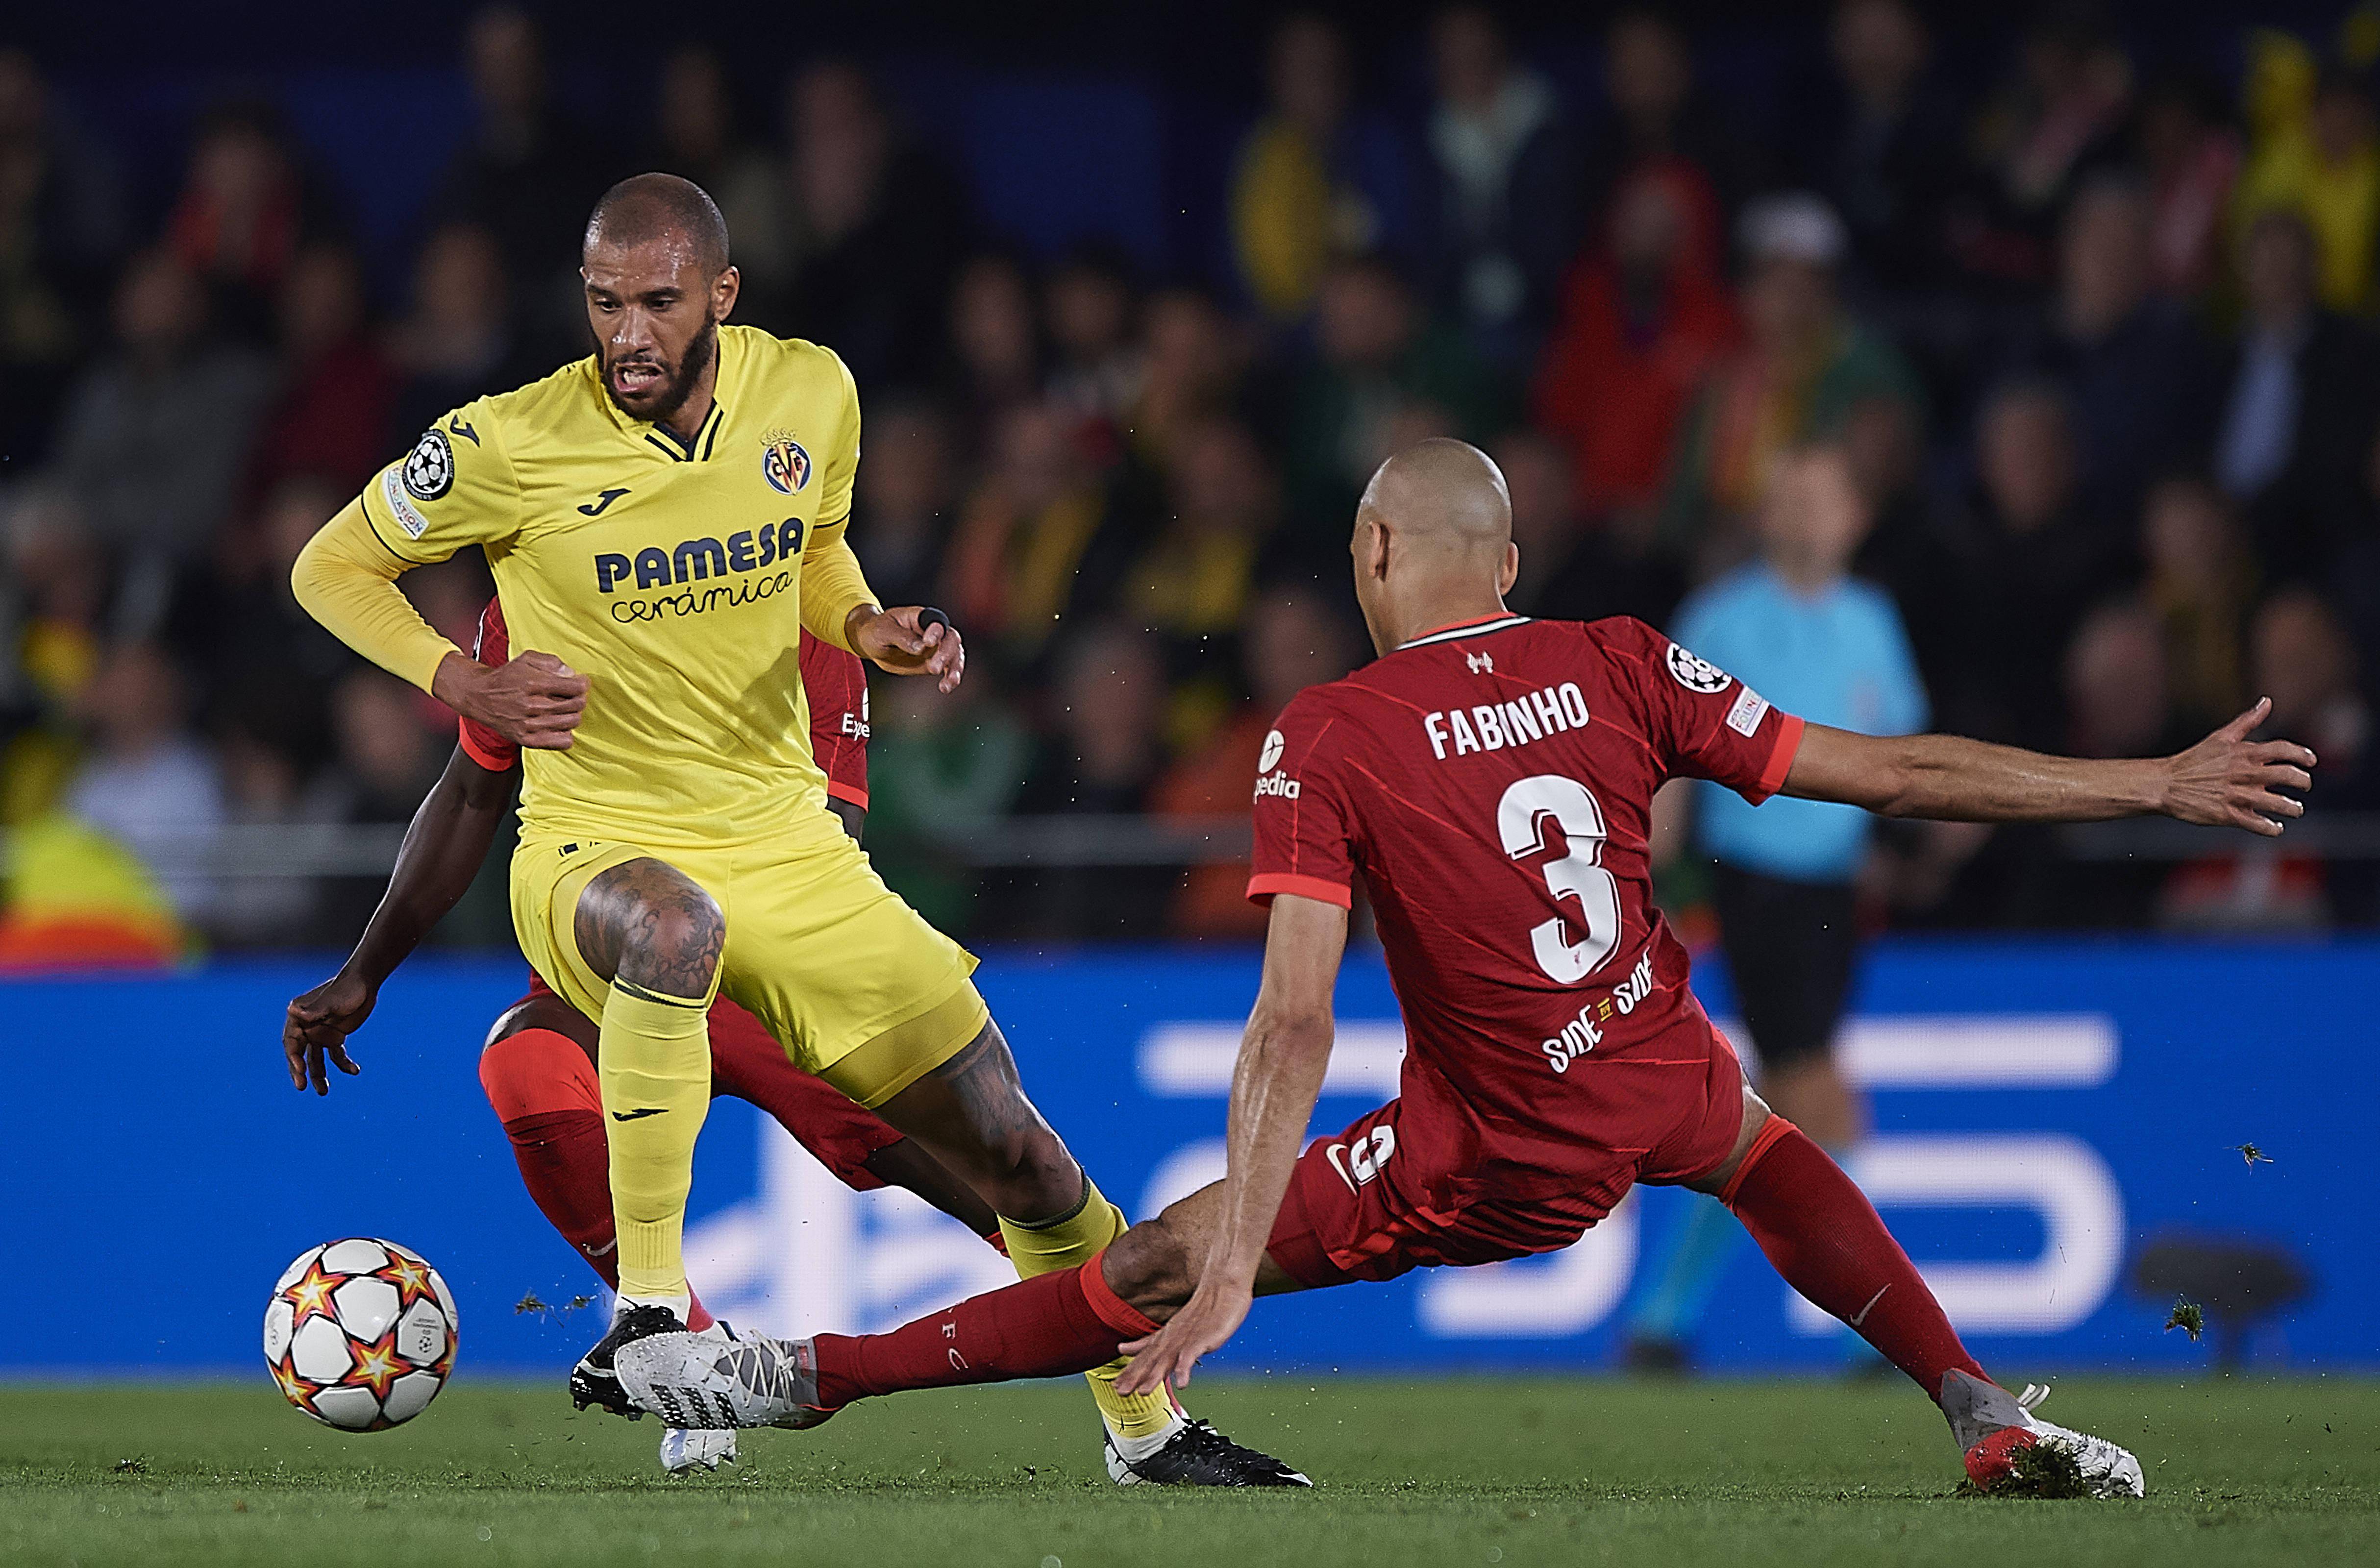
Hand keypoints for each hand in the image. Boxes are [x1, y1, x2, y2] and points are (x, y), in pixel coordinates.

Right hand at [284, 970, 375, 1093]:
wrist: (365, 983)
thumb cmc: (346, 989)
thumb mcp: (332, 1002)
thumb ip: (315, 1010)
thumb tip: (292, 1010)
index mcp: (299, 1018)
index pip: (291, 1043)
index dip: (293, 1059)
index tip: (300, 1072)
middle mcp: (306, 1027)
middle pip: (300, 1054)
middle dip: (301, 1072)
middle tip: (302, 1087)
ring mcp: (321, 1033)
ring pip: (316, 1059)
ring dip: (319, 1075)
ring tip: (323, 1093)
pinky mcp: (335, 1036)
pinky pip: (336, 1055)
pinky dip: (343, 1064)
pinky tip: (354, 1071)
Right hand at [432, 650, 587, 748]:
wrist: (480, 696)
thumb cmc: (507, 677)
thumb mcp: (527, 659)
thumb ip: (552, 663)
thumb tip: (571, 674)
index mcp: (534, 684)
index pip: (576, 688)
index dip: (582, 684)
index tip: (579, 683)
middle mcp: (532, 705)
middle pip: (577, 706)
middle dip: (579, 698)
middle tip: (571, 696)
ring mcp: (529, 725)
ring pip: (572, 723)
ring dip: (573, 715)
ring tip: (563, 710)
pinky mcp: (527, 739)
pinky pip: (562, 742)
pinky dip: (566, 733)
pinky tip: (558, 725)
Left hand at [849, 605, 963, 692]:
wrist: (872, 644)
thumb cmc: (876, 631)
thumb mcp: (883, 631)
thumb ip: (902, 637)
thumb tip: (921, 648)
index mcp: (920, 617)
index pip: (936, 621)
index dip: (937, 631)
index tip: (929, 642)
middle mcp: (932, 631)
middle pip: (950, 639)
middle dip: (945, 654)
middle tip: (933, 668)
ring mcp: (935, 647)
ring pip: (955, 654)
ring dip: (954, 669)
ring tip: (948, 683)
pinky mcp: (935, 661)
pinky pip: (949, 669)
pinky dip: (951, 678)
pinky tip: (946, 687)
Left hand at [1115, 1275, 1252, 1395]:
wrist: (1224, 1286)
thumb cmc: (1204, 1309)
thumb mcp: (1174, 1328)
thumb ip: (1152, 1341)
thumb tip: (1125, 1348)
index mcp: (1167, 1336)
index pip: (1145, 1356)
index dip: (1131, 1371)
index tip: (1116, 1386)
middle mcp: (1173, 1337)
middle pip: (1152, 1359)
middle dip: (1136, 1376)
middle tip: (1121, 1391)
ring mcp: (1187, 1337)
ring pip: (1168, 1358)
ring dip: (1155, 1375)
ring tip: (1144, 1391)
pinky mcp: (1203, 1338)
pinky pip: (1192, 1354)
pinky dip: (1185, 1367)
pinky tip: (1181, 1382)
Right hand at [2162, 698, 2315, 835]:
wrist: (2165, 784)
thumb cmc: (2194, 760)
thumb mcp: (2220, 737)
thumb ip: (2247, 720)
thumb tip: (2267, 702)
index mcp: (2243, 753)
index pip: (2282, 749)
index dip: (2302, 754)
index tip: (2311, 761)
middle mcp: (2243, 773)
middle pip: (2286, 775)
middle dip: (2302, 781)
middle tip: (2305, 784)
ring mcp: (2236, 795)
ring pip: (2276, 803)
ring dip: (2292, 807)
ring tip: (2295, 809)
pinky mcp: (2227, 814)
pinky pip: (2257, 824)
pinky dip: (2271, 827)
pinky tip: (2276, 827)